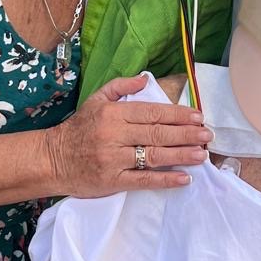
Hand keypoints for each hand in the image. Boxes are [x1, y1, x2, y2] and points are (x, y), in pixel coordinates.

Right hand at [47, 73, 211, 195]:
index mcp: (113, 113)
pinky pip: (143, 180)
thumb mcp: (95, 100)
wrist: (52, 159)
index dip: (177, 114)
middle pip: (157, 134)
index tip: (198, 116)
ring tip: (202, 154)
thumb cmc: (78, 129)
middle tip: (207, 135)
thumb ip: (120, 86)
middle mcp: (114, 134)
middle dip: (186, 134)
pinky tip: (184, 178)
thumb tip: (146, 78)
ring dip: (181, 155)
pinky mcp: (112, 181)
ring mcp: (114, 159)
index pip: (152, 112)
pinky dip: (165, 179)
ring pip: (153, 156)